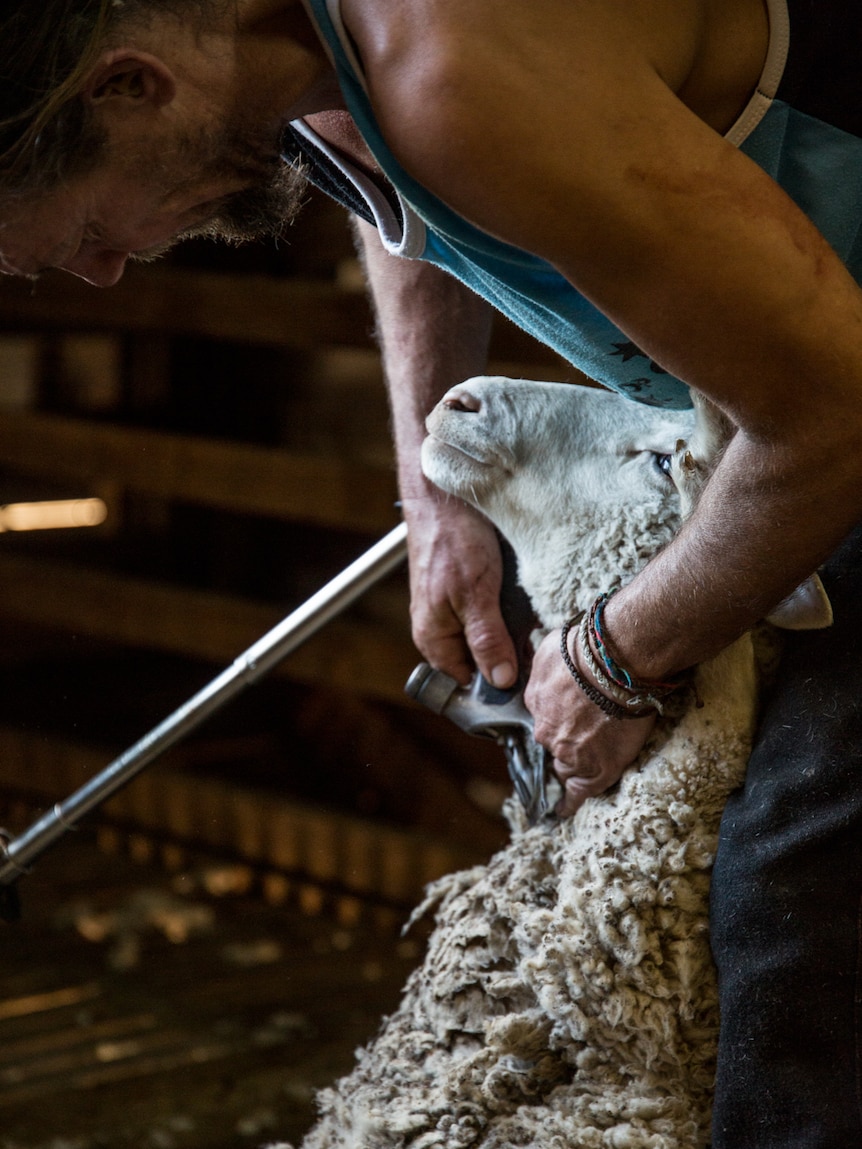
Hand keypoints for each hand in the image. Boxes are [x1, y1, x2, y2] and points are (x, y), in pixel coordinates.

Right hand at [402, 495, 517, 687]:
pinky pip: (493, 612)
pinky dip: (511, 608)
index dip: (500, 685)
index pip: (470, 683)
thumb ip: (487, 640)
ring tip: (534, 617)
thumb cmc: (452, 540)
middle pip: (482, 660)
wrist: (444, 492)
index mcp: (433, 639)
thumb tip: (502, 682)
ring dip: (514, 630)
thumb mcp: (475, 594)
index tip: (532, 678)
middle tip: (538, 642)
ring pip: (491, 636)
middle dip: (511, 655)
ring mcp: (454, 609)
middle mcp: (441, 629)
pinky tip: (525, 598)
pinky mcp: (468, 589)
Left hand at [525, 627, 655, 816]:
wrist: (618, 664)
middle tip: (587, 734)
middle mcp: (547, 732)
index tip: (568, 718)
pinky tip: (564, 811)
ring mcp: (570, 753)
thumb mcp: (547, 652)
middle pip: (553, 744)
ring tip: (587, 765)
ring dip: (573, 765)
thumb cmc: (586, 649)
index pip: (543, 719)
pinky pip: (578, 793)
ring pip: (566, 766)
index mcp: (535, 703)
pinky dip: (570, 803)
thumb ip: (542, 673)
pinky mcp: (596, 770)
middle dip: (565, 741)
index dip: (557, 719)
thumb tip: (545, 683)